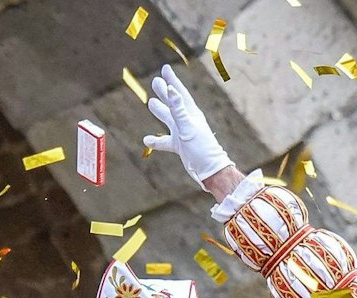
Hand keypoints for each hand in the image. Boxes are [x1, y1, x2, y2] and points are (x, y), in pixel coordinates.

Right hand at [143, 65, 231, 184]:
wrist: (210, 170)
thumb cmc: (202, 148)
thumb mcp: (188, 126)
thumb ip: (178, 109)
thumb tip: (171, 89)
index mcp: (191, 113)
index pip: (179, 93)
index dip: (172, 80)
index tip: (164, 68)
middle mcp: (187, 121)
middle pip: (173, 103)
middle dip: (164, 92)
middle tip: (155, 81)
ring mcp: (183, 133)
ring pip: (169, 119)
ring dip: (160, 111)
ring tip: (150, 102)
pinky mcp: (181, 146)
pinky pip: (165, 141)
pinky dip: (156, 140)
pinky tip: (146, 140)